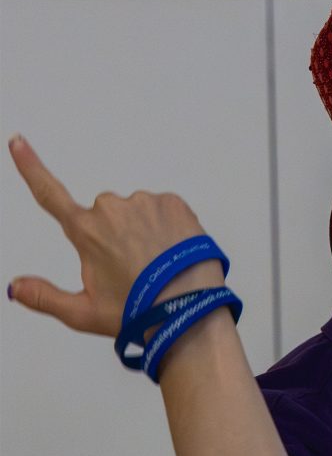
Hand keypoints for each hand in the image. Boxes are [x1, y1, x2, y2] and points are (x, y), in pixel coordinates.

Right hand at [7, 135, 222, 336]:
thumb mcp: (85, 313)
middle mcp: (111, 210)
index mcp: (85, 231)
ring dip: (146, 232)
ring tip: (160, 266)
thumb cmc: (140, 313)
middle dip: (117, 236)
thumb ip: (46, 297)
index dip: (31, 166)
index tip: (19, 142)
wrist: (190, 310)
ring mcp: (144, 203)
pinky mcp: (174, 203)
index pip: (49, 194)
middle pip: (107, 216)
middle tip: (135, 269)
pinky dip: (170, 228)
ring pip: (139, 214)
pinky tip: (175, 253)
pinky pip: (166, 211)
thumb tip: (15, 287)